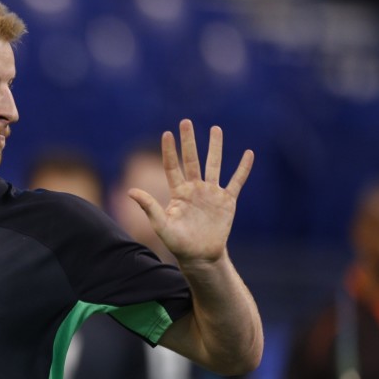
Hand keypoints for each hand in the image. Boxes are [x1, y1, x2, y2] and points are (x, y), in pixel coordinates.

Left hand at [128, 120, 252, 265]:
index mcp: (178, 193)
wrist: (200, 256)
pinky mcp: (227, 201)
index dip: (170, 151)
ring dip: (215, 147)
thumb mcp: (161, 225)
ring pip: (214, 165)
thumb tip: (130, 191)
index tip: (167, 133)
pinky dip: (242, 168)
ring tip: (216, 128)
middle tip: (186, 122)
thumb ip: (149, 207)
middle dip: (190, 141)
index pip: (172, 166)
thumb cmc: (178, 243)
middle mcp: (194, 189)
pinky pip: (236, 181)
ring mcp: (211, 193)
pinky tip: (248, 153)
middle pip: (192, 160)